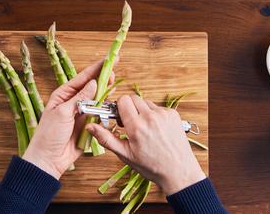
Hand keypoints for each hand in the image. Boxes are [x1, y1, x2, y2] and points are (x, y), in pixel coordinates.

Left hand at [22, 59, 110, 178]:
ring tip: (112, 89)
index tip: (110, 59)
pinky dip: (106, 112)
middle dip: (104, 80)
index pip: (83, 77)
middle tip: (114, 76)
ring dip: (105, 96)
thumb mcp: (63, 113)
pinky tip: (111, 108)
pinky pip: (100, 115)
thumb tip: (94, 84)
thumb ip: (80, 98)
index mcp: (63, 95)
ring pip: (98, 101)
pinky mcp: (88, 126)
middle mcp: (73, 102)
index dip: (97, 67)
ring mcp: (82, 113)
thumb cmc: (49, 135)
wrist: (49, 159)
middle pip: (93, 87)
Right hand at [86, 95, 205, 194]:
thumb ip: (106, 138)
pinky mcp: (173, 114)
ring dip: (142, 111)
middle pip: (133, 99)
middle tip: (131, 124)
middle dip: (129, 108)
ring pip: (146, 102)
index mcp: (136, 127)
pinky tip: (156, 129)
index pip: (122, 100)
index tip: (120, 118)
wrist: (178, 171)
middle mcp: (150, 117)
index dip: (118, 108)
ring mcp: (164, 114)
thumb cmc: (152, 166)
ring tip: (145, 129)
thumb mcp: (125, 155)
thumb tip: (90, 127)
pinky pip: (158, 107)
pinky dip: (155, 115)